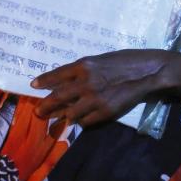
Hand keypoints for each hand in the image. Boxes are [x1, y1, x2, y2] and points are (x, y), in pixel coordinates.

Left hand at [30, 49, 170, 125]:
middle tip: (38, 112)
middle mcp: (85, 82)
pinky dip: (82, 121)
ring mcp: (95, 99)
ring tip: (59, 117)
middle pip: (58, 97)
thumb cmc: (124, 61)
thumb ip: (83, 70)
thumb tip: (68, 80)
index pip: (56, 75)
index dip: (43, 81)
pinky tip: (81, 119)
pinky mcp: (105, 112)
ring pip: (70, 113)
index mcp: (83, 66)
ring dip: (64, 116)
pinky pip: (86, 121)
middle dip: (45, 106)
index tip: (33, 85)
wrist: (147, 72)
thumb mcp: (99, 60)